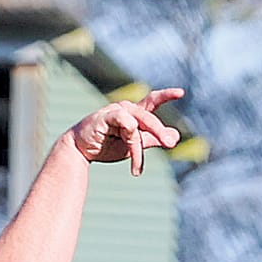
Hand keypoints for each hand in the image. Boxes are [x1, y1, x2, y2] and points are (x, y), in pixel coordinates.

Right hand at [67, 88, 183, 175]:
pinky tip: (126, 153)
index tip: (181, 93)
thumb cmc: (105, 146)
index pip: (152, 101)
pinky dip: (131, 142)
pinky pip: (128, 125)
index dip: (166, 95)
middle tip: (171, 144)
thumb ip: (152, 140)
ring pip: (139, 126)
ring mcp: (117, 110)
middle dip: (161, 132)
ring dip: (139, 149)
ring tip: (136, 168)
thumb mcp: (133, 145)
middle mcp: (127, 108)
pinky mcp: (108, 115)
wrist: (80, 151)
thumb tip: (175, 137)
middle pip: (150, 118)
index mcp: (134, 113)